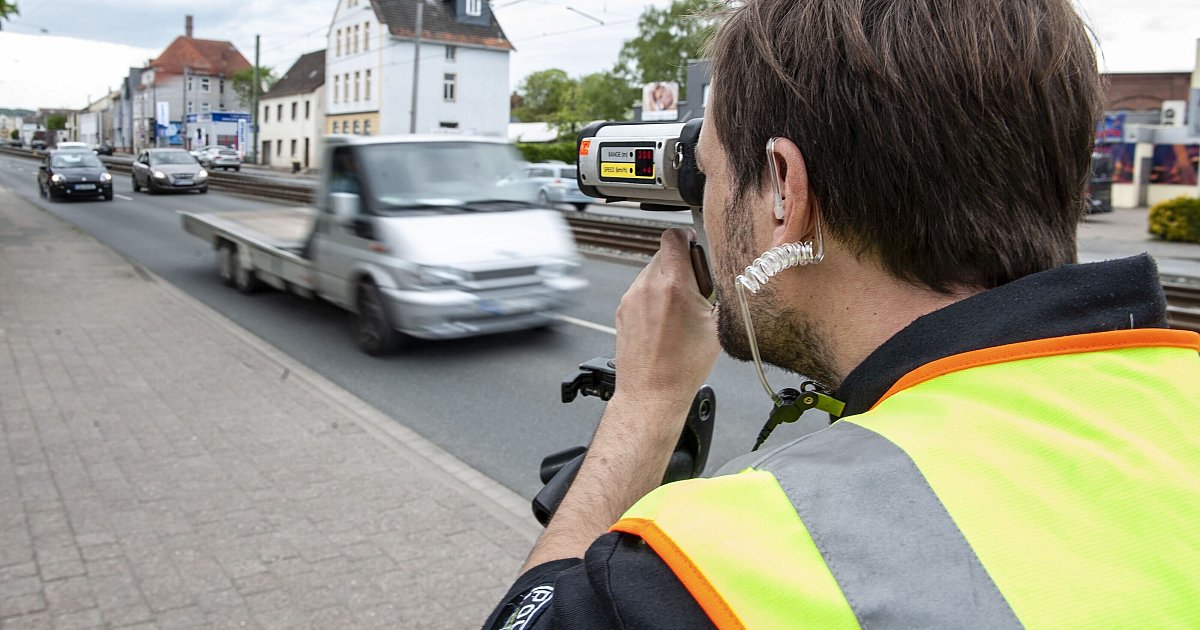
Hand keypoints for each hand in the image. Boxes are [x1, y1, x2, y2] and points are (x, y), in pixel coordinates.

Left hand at [613, 228, 719, 417]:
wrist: (652, 393)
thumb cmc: (682, 368)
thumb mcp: (716, 326)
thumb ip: (718, 293)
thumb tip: (722, 278)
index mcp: (673, 286)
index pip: (674, 237)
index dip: (686, 237)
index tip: (693, 244)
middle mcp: (647, 287)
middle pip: (663, 254)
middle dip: (680, 265)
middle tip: (694, 288)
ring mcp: (631, 299)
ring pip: (650, 272)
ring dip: (666, 281)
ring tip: (679, 310)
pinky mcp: (623, 311)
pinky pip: (640, 291)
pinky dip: (653, 297)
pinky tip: (664, 321)